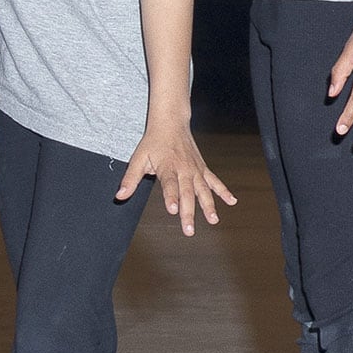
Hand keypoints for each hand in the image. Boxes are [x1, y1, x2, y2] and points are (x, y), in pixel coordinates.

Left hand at [119, 115, 235, 234]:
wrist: (171, 123)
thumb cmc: (154, 142)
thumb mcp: (138, 158)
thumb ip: (130, 179)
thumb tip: (120, 196)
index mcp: (168, 167)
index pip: (170, 185)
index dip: (171, 197)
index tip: (173, 210)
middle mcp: (184, 170)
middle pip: (187, 193)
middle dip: (189, 212)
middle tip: (189, 229)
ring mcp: (195, 170)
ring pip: (203, 190)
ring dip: (209, 206)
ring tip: (213, 220)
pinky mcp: (203, 169)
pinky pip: (215, 182)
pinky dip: (224, 191)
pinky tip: (232, 202)